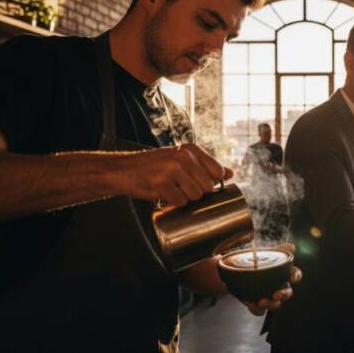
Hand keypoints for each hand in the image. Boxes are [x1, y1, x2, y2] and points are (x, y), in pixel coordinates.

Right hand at [113, 144, 233, 206]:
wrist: (123, 170)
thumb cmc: (153, 166)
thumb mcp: (181, 159)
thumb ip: (205, 165)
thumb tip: (231, 173)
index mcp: (191, 150)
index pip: (218, 171)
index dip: (211, 182)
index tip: (198, 183)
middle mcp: (184, 157)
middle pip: (208, 186)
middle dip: (197, 192)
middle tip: (180, 187)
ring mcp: (172, 169)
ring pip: (195, 195)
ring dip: (185, 198)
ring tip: (172, 189)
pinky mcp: (161, 183)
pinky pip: (180, 201)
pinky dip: (173, 202)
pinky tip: (163, 194)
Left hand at [241, 243, 302, 315]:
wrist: (236, 270)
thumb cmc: (255, 261)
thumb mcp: (265, 254)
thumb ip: (279, 250)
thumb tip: (291, 246)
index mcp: (283, 273)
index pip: (294, 274)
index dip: (296, 276)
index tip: (292, 277)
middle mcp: (278, 286)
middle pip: (287, 293)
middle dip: (284, 295)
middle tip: (276, 295)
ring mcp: (268, 296)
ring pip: (275, 304)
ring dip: (270, 304)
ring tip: (261, 302)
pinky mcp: (257, 303)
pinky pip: (260, 311)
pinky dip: (256, 310)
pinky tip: (250, 304)